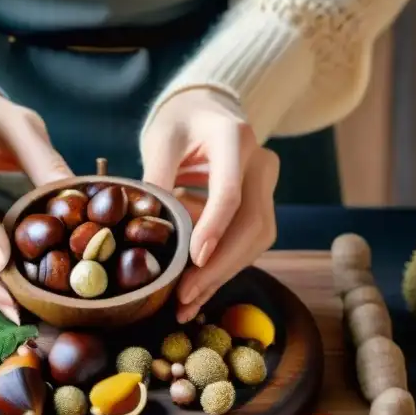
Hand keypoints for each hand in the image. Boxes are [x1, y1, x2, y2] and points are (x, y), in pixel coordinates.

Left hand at [141, 89, 276, 322]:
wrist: (207, 111)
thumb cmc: (180, 123)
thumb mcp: (161, 140)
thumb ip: (157, 178)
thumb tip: (149, 228)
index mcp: (234, 139)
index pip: (230, 192)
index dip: (214, 228)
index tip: (194, 260)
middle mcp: (260, 163)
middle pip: (252, 224)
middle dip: (219, 266)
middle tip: (185, 295)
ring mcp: (266, 186)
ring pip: (256, 240)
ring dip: (222, 275)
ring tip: (187, 303)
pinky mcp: (262, 206)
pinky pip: (249, 244)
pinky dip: (223, 269)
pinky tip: (197, 291)